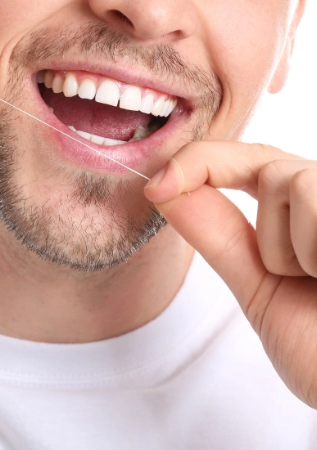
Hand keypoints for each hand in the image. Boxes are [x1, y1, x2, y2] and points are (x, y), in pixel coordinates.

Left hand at [144, 142, 316, 407]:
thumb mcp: (261, 287)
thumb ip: (217, 234)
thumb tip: (162, 189)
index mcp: (312, 215)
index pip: (253, 163)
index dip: (199, 163)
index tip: (157, 186)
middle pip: (271, 170)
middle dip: (269, 235)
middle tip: (305, 282)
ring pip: (292, 182)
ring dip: (295, 251)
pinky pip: (313, 196)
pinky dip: (314, 252)